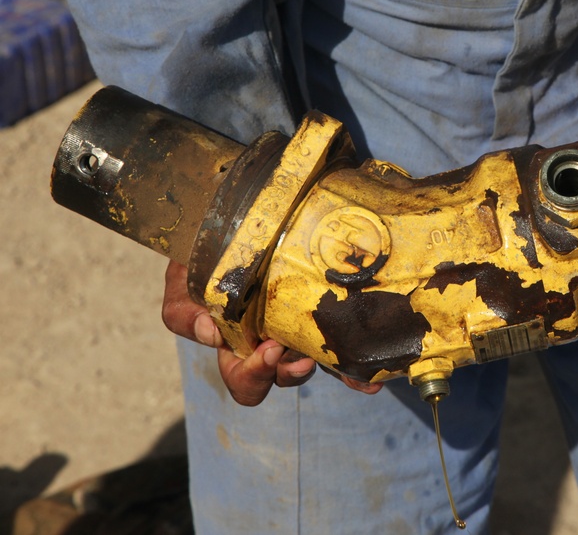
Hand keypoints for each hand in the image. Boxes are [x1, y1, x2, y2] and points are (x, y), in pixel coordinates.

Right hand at [161, 260, 380, 404]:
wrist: (231, 217)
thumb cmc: (204, 254)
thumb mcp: (183, 281)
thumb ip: (186, 310)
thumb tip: (210, 334)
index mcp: (235, 344)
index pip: (243, 378)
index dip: (255, 374)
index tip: (269, 349)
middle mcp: (269, 342)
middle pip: (281, 377)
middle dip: (290, 373)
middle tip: (301, 359)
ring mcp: (298, 329)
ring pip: (315, 362)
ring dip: (328, 368)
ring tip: (343, 357)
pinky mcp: (323, 313)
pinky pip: (340, 343)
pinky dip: (354, 367)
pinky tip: (373, 380)